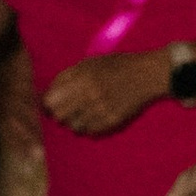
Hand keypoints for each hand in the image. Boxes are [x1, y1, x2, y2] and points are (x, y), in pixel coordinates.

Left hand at [42, 50, 163, 135]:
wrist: (148, 75)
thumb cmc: (119, 65)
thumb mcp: (91, 62)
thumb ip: (67, 76)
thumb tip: (47, 92)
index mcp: (81, 76)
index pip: (50, 100)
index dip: (48, 103)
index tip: (52, 103)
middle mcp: (89, 94)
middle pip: (59, 116)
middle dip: (60, 114)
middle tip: (68, 110)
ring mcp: (101, 109)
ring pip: (74, 126)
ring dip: (75, 122)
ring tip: (84, 114)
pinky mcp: (112, 121)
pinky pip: (90, 132)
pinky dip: (89, 128)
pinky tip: (96, 118)